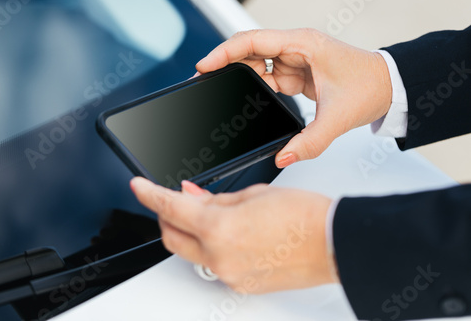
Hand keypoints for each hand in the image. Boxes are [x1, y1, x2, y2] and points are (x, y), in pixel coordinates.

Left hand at [130, 177, 338, 293]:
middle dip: (165, 216)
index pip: (170, 207)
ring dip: (190, 232)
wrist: (331, 242)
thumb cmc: (302, 215)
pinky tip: (229, 232)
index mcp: (219, 228)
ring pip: (192, 252)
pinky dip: (212, 246)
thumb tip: (191, 196)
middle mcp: (218, 256)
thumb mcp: (252, 194)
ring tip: (210, 213)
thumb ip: (214, 199)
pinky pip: (214, 263)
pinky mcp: (240, 283)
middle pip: (171, 237)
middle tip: (172, 200)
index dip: (149, 194)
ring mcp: (229, 273)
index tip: (139, 187)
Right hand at [196, 29, 391, 166]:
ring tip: (224, 94)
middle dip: (225, 65)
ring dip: (241, 78)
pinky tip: (249, 100)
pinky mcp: (297, 73)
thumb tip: (282, 157)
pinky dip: (257, 88)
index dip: (223, 53)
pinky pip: (268, 76)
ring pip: (256, 63)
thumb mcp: (337, 119)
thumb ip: (309, 143)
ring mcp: (295, 60)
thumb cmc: (370, 87)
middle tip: (204, 82)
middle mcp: (296, 48)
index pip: (252, 41)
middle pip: (248, 50)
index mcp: (304, 45)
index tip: (203, 66)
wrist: (389, 87)